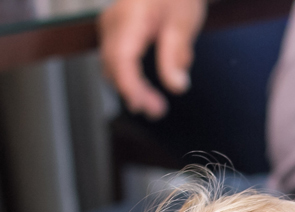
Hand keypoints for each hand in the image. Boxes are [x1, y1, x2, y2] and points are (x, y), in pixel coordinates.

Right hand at [98, 0, 206, 117]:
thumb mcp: (183, 22)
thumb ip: (176, 54)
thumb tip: (177, 86)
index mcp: (131, 18)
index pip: (121, 58)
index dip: (129, 85)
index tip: (142, 105)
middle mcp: (114, 21)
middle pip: (114, 65)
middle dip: (134, 92)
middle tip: (157, 111)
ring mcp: (111, 25)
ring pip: (112, 65)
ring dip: (131, 87)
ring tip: (156, 106)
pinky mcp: (115, 29)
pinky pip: (116, 58)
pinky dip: (129, 75)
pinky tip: (147, 87)